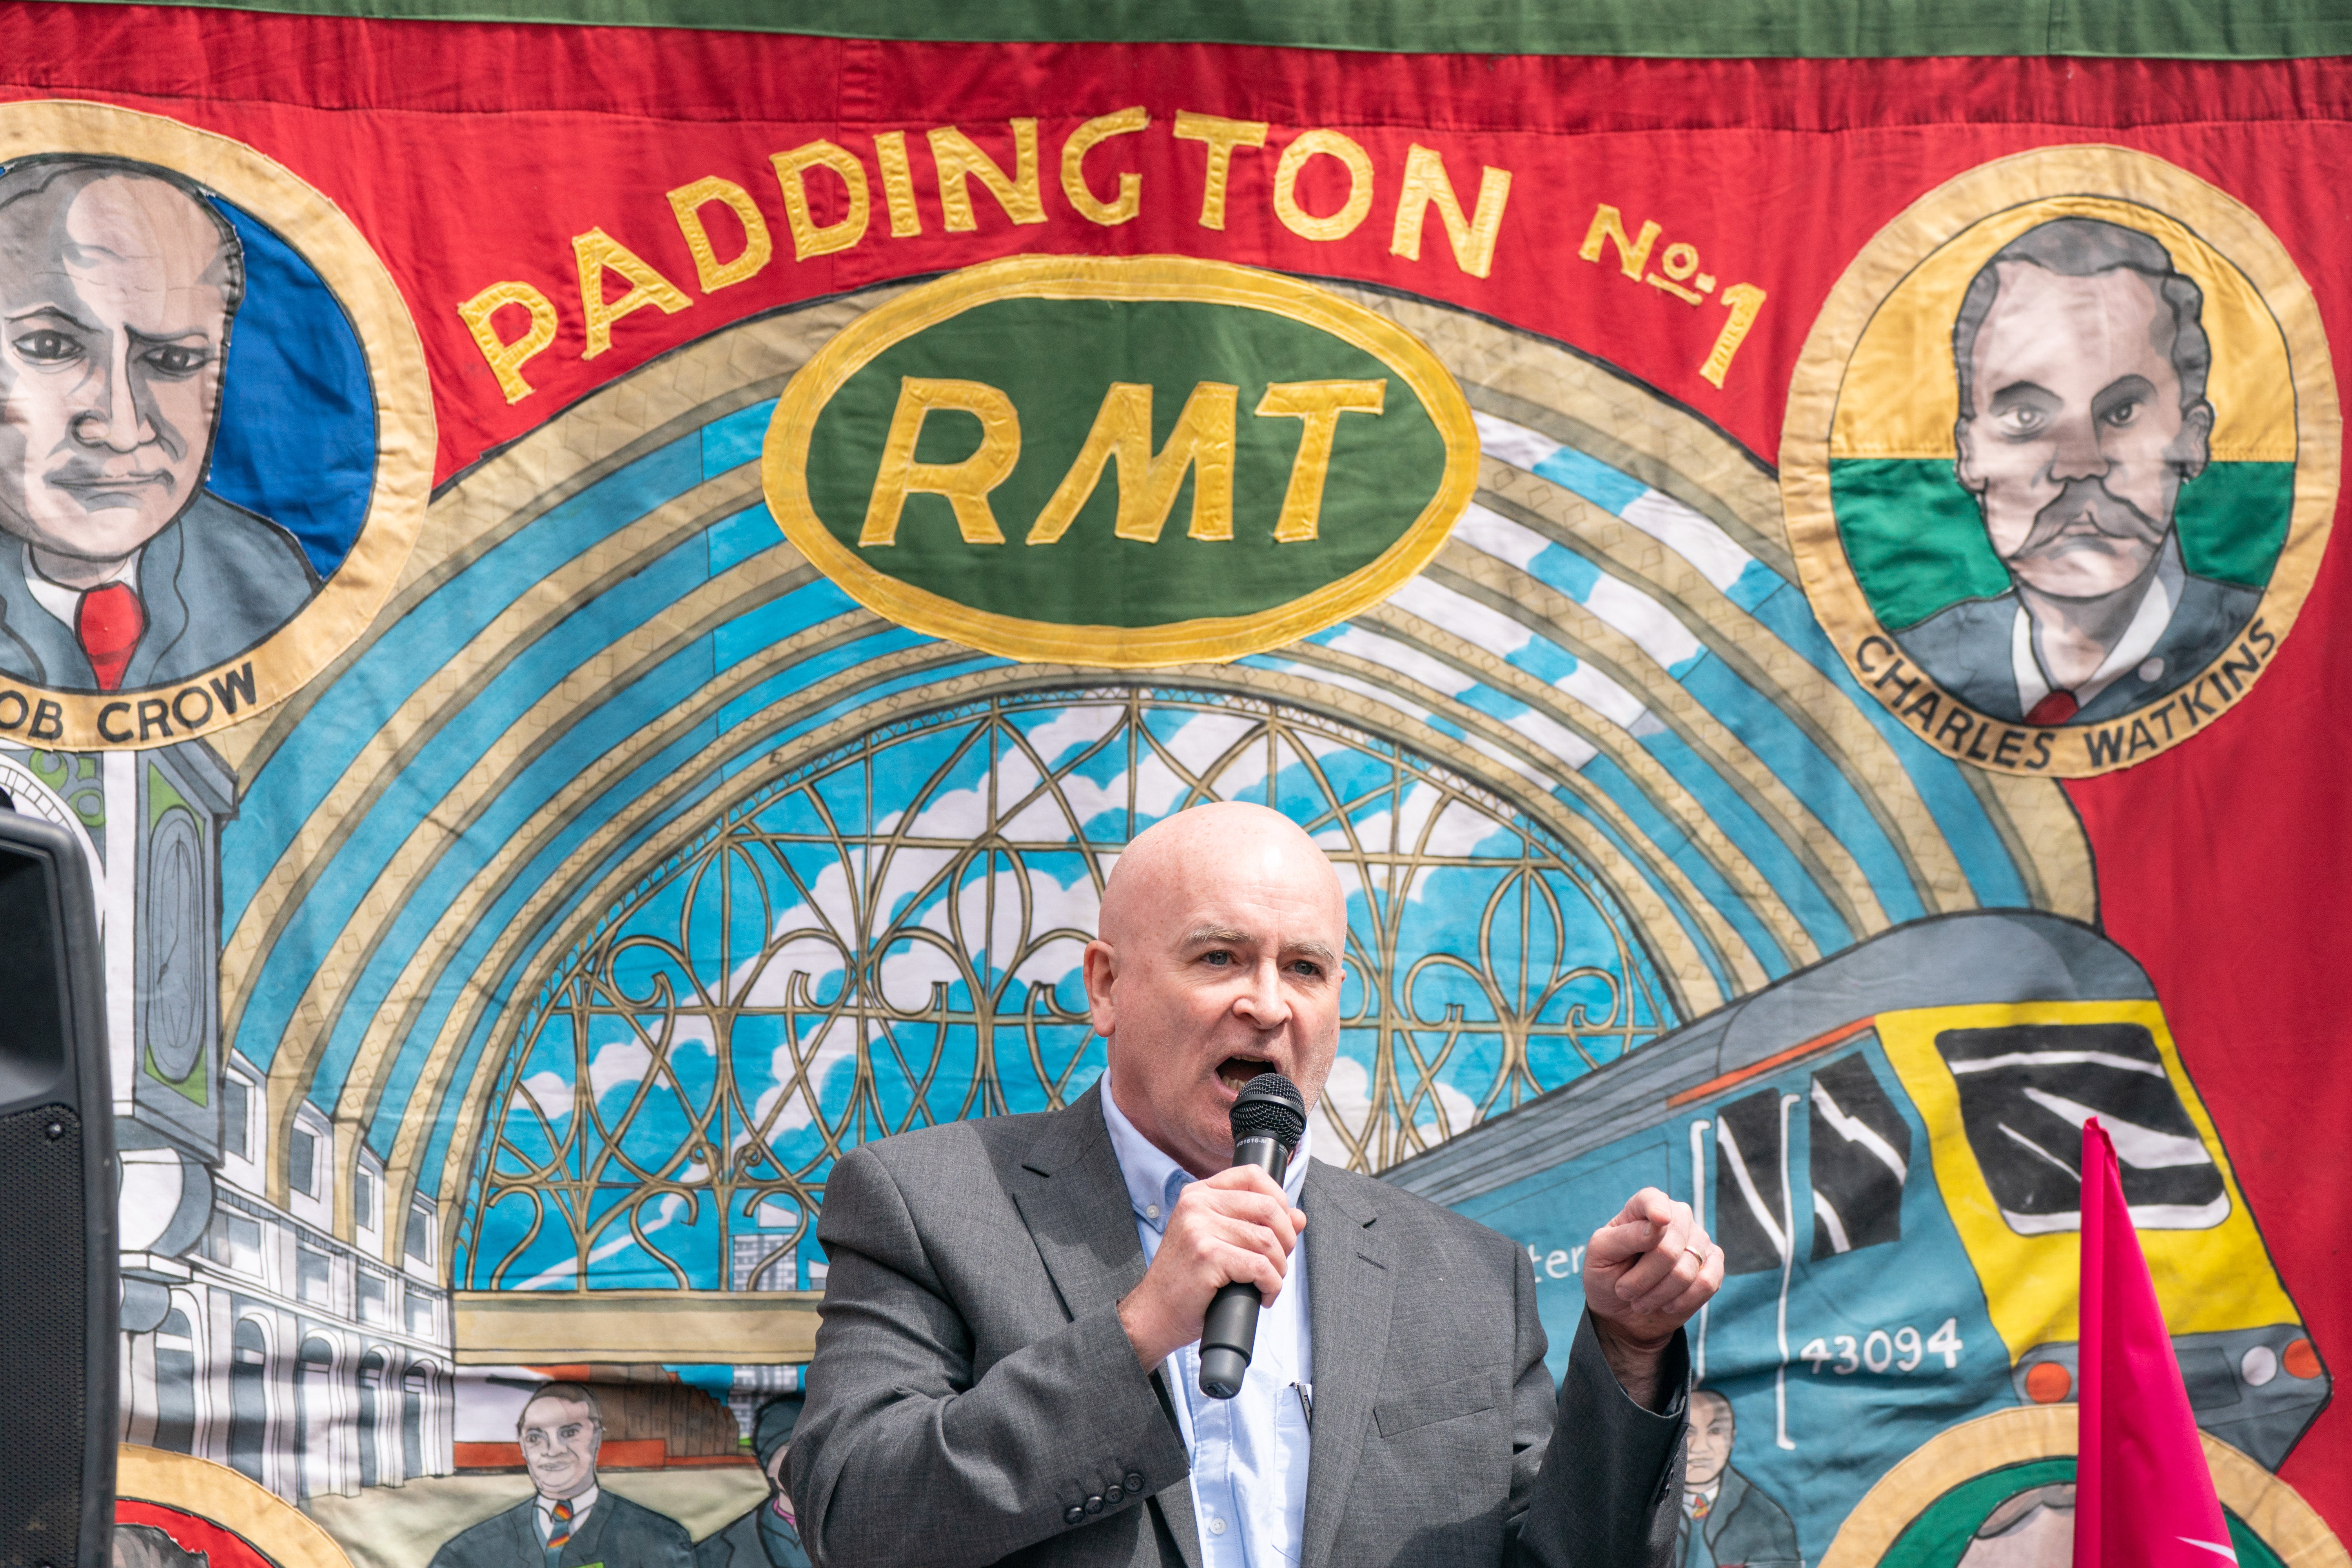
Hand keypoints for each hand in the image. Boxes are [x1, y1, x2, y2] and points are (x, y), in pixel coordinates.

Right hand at [1117, 1165, 1305, 1368]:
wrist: (1155, 1313)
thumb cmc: (1188, 1280)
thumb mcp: (1219, 1240)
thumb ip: (1256, 1223)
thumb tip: (1299, 1216)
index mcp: (1199, 1193)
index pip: (1253, 1175)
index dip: (1279, 1199)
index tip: (1282, 1227)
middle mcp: (1197, 1204)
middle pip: (1268, 1207)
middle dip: (1286, 1239)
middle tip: (1278, 1263)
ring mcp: (1199, 1228)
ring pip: (1267, 1240)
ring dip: (1278, 1268)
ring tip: (1267, 1283)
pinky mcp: (1206, 1255)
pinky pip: (1260, 1267)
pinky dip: (1271, 1285)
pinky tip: (1262, 1295)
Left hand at [1582, 1187, 1721, 1407]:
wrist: (1624, 1314)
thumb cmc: (1604, 1279)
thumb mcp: (1599, 1257)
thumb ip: (1624, 1235)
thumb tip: (1658, 1217)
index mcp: (1641, 1207)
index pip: (1654, 1201)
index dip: (1652, 1216)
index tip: (1645, 1234)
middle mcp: (1674, 1217)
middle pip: (1672, 1241)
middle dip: (1645, 1276)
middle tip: (1626, 1292)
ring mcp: (1697, 1241)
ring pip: (1690, 1266)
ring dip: (1659, 1293)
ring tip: (1640, 1300)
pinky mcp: (1714, 1266)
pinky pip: (1709, 1282)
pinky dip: (1682, 1301)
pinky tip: (1664, 1305)